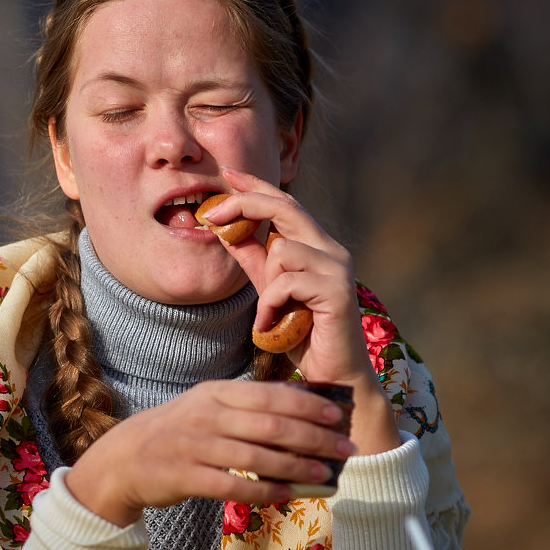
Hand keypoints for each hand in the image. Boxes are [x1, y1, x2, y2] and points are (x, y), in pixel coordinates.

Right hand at [65, 379, 354, 526]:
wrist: (124, 458)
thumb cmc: (177, 430)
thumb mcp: (206, 406)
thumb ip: (245, 405)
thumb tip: (299, 407)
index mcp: (215, 392)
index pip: (268, 395)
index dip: (306, 405)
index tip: (336, 415)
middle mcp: (206, 415)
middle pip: (269, 424)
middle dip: (312, 436)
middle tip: (344, 448)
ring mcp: (195, 446)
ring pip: (255, 457)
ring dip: (295, 466)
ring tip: (325, 475)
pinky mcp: (186, 477)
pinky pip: (232, 487)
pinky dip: (263, 492)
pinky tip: (287, 495)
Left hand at [202, 167, 400, 455]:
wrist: (330, 376)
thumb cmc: (300, 332)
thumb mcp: (268, 288)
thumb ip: (252, 258)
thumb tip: (224, 227)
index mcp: (314, 245)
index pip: (284, 203)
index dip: (256, 186)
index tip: (228, 173)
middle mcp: (330, 249)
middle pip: (286, 208)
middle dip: (245, 205)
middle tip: (211, 216)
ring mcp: (337, 268)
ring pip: (283, 248)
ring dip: (266, 283)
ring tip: (271, 312)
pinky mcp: (337, 291)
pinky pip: (287, 282)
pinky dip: (271, 305)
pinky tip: (274, 325)